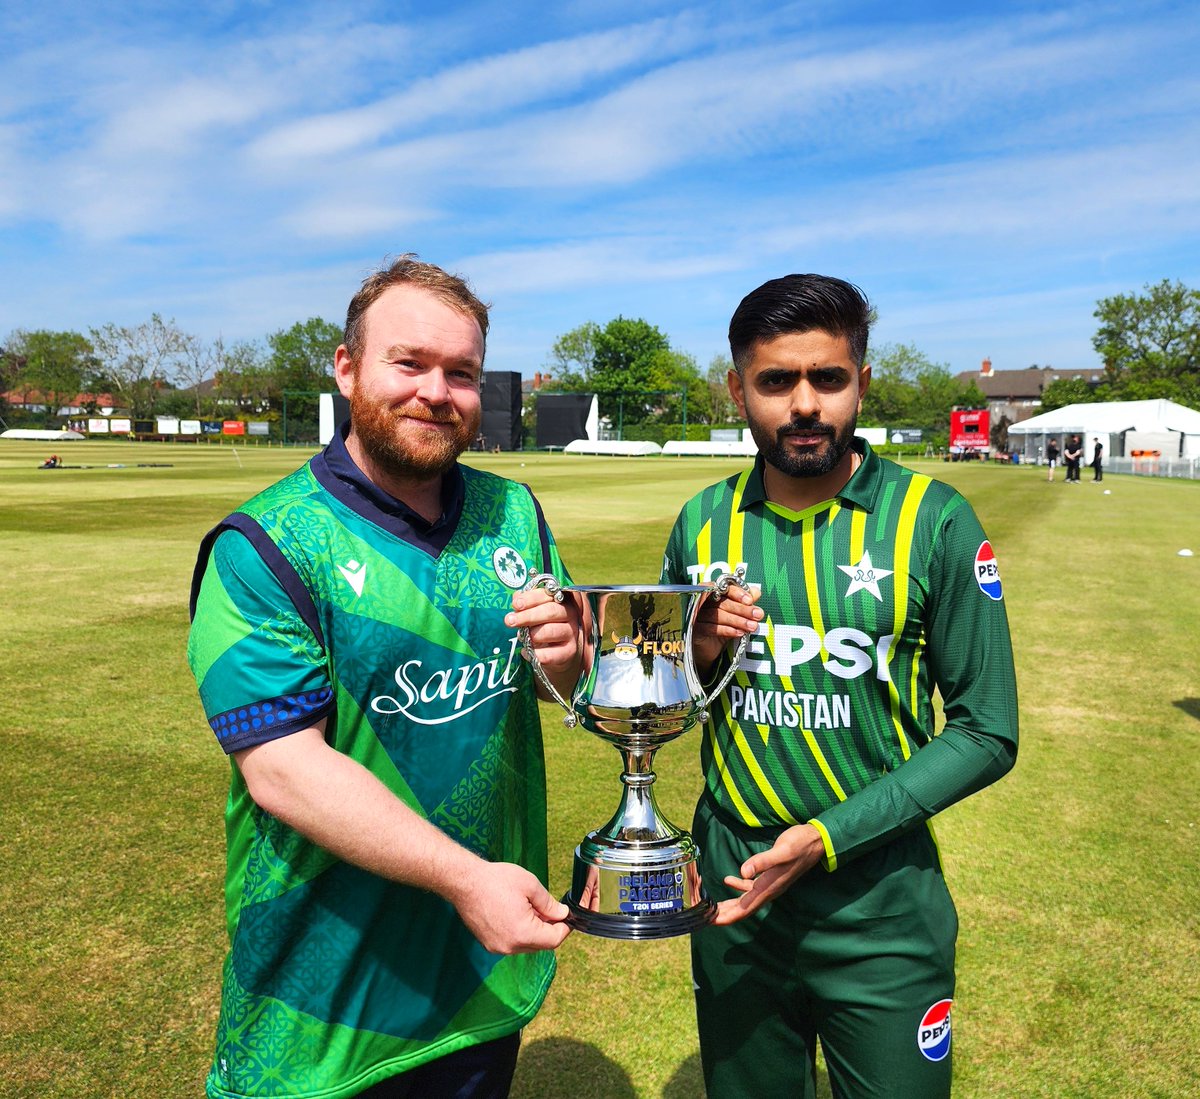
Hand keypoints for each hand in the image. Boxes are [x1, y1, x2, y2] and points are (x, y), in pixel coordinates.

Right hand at [449, 860, 572, 953]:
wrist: (464, 882)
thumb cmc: (496, 880)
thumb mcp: (530, 885)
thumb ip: (549, 904)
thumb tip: (562, 914)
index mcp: (523, 933)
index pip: (554, 940)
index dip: (564, 928)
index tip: (567, 916)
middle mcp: (510, 947)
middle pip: (540, 945)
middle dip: (549, 929)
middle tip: (549, 908)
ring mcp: (497, 948)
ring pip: (526, 945)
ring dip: (533, 931)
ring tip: (529, 908)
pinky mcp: (488, 944)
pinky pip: (512, 943)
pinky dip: (519, 933)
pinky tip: (515, 913)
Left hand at [506, 588, 584, 697]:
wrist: (559, 651)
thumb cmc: (544, 626)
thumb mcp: (535, 612)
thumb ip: (526, 603)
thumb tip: (516, 598)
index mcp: (562, 600)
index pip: (548, 595)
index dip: (531, 598)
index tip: (515, 604)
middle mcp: (570, 615)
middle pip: (551, 611)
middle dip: (528, 615)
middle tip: (510, 621)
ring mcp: (571, 634)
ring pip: (551, 631)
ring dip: (532, 634)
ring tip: (522, 637)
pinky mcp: (570, 652)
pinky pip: (550, 654)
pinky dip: (535, 654)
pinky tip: (525, 652)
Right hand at [691, 582, 762, 678]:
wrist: (707, 650)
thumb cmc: (721, 628)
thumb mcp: (736, 614)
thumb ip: (745, 602)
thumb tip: (756, 592)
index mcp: (710, 593)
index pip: (722, 588)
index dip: (737, 592)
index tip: (750, 600)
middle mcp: (700, 602)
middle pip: (721, 602)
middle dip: (742, 609)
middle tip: (758, 615)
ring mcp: (695, 616)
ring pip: (717, 615)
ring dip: (737, 620)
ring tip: (752, 626)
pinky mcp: (694, 630)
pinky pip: (711, 628)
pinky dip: (727, 630)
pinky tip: (739, 633)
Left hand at [712, 823, 825, 925]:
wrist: (817, 841)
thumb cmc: (800, 845)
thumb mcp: (781, 851)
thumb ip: (762, 861)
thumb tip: (743, 871)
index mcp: (769, 887)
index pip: (744, 909)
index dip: (727, 916)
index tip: (710, 921)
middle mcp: (769, 890)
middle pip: (743, 909)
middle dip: (724, 914)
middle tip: (704, 919)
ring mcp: (770, 884)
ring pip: (746, 900)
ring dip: (730, 904)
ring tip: (713, 907)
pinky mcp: (771, 875)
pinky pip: (751, 887)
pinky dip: (738, 887)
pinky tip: (729, 880)